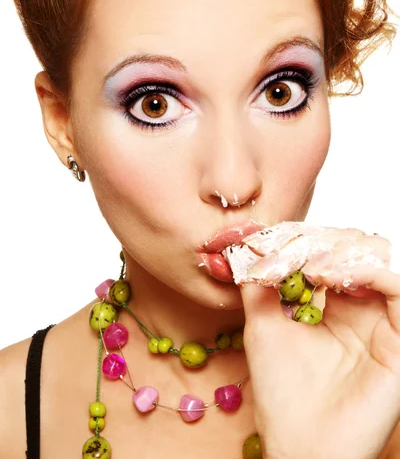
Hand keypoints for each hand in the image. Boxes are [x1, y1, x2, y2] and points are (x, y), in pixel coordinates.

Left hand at [240, 232, 399, 458]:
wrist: (302, 448)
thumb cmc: (282, 395)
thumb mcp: (262, 326)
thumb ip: (257, 285)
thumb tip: (246, 246)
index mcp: (330, 305)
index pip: (324, 250)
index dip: (298, 239)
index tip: (266, 243)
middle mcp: (358, 308)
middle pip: (351, 247)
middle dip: (319, 240)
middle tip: (290, 252)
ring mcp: (380, 322)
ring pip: (376, 257)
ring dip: (341, 250)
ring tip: (311, 267)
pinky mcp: (399, 340)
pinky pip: (397, 289)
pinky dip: (366, 271)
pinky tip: (332, 279)